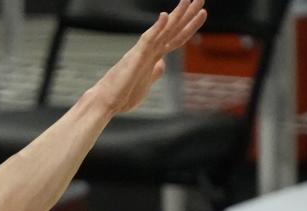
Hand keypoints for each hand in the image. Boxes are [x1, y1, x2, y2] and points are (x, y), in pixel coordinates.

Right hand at [89, 0, 206, 114]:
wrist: (105, 102)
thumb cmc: (122, 95)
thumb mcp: (145, 84)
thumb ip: (154, 73)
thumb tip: (161, 65)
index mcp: (153, 56)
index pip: (175, 37)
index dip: (189, 26)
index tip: (201, 13)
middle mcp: (149, 50)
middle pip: (173, 29)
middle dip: (188, 14)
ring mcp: (142, 52)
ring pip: (163, 30)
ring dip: (177, 14)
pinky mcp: (135, 57)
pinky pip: (148, 40)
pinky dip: (157, 27)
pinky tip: (165, 16)